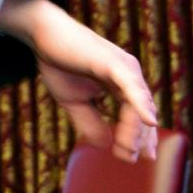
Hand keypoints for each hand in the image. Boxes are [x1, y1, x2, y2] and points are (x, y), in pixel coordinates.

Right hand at [0, 0, 157, 161]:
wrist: (43, 34)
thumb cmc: (58, 62)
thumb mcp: (74, 101)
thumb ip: (90, 122)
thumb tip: (105, 145)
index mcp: (121, 84)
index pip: (137, 115)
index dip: (137, 138)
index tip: (129, 158)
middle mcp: (129, 75)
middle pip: (142, 113)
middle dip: (138, 138)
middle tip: (128, 157)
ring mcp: (124, 68)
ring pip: (137, 105)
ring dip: (135, 130)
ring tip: (129, 150)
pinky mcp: (115, 63)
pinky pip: (132, 88)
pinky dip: (140, 104)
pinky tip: (148, 121)